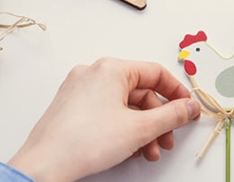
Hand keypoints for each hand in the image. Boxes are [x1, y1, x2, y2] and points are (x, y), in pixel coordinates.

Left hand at [8, 58, 200, 181]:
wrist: (46, 165)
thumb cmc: (83, 142)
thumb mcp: (140, 129)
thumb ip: (171, 116)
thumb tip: (188, 107)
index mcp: (110, 69)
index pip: (155, 72)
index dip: (176, 93)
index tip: (187, 109)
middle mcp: (93, 74)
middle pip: (140, 92)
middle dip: (158, 120)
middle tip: (167, 138)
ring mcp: (80, 90)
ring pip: (124, 106)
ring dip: (142, 129)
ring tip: (149, 151)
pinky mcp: (72, 107)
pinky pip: (107, 112)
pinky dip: (123, 129)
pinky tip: (129, 149)